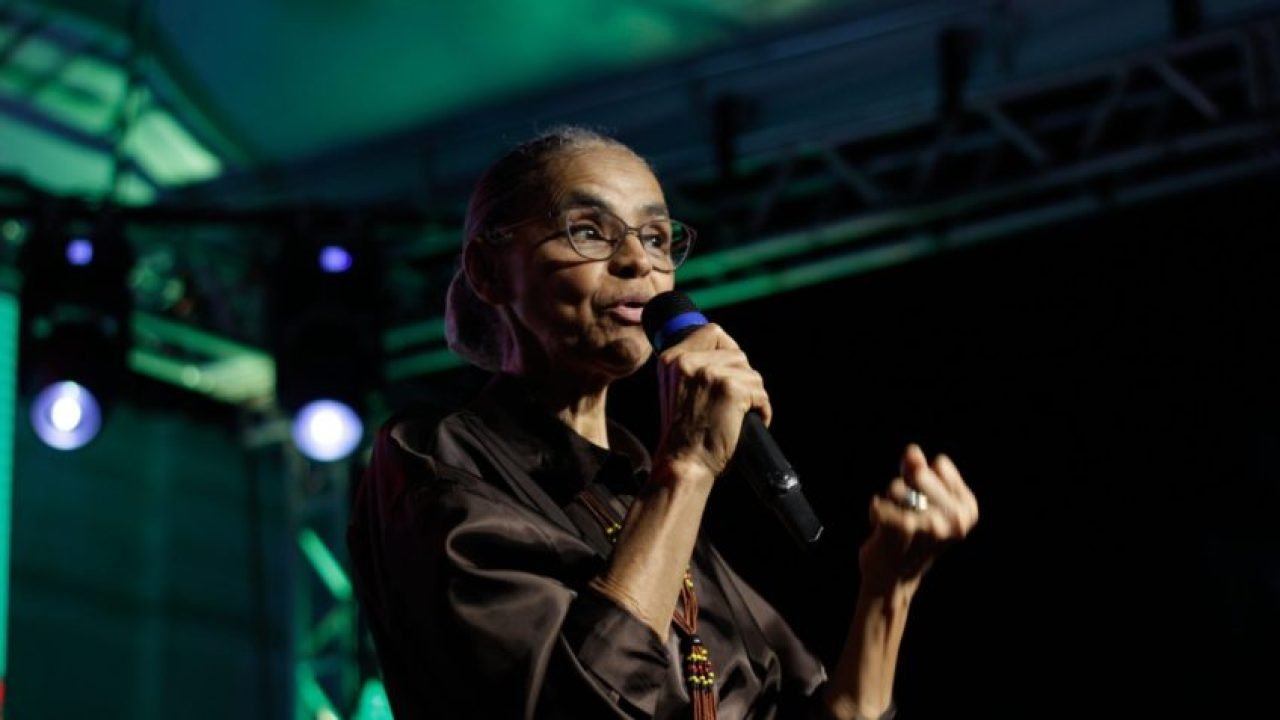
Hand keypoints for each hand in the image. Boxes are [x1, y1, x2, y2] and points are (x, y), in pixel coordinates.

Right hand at [652, 324, 771, 481]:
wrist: (683, 463)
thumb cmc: (684, 435)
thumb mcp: (676, 391)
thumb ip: (693, 369)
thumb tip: (728, 355)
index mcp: (672, 359)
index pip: (711, 332)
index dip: (727, 349)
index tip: (731, 371)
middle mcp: (688, 361)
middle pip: (737, 354)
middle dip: (742, 378)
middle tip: (732, 405)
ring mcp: (709, 372)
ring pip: (751, 374)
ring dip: (752, 396)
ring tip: (737, 416)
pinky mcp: (730, 388)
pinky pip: (760, 393)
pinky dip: (761, 410)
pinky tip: (745, 423)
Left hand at [859, 444, 978, 594]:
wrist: (894, 578)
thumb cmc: (910, 535)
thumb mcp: (921, 498)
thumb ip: (918, 470)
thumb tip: (912, 451)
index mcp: (969, 509)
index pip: (940, 464)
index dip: (924, 478)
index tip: (924, 502)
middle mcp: (956, 519)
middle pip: (919, 472)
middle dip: (904, 487)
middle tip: (906, 512)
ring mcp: (931, 525)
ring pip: (896, 487)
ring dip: (888, 502)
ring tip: (894, 523)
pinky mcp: (902, 530)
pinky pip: (878, 502)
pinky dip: (875, 511)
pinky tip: (880, 528)